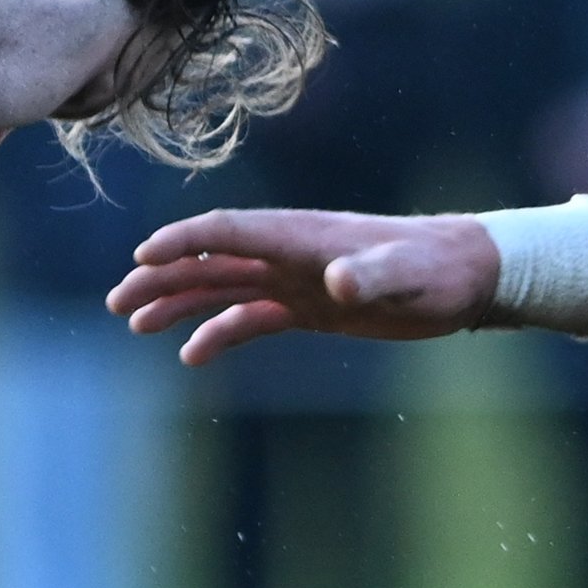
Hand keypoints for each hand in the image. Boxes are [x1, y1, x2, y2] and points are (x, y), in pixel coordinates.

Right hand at [111, 207, 491, 362]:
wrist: (469, 275)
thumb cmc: (439, 269)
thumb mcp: (409, 274)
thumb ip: (372, 273)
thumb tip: (336, 281)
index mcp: (301, 237)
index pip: (228, 232)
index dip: (183, 242)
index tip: (142, 257)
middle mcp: (289, 254)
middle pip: (210, 260)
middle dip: (162, 278)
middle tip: (118, 303)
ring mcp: (296, 279)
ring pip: (222, 287)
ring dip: (178, 302)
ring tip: (135, 324)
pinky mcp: (311, 306)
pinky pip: (251, 317)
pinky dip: (219, 332)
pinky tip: (191, 355)